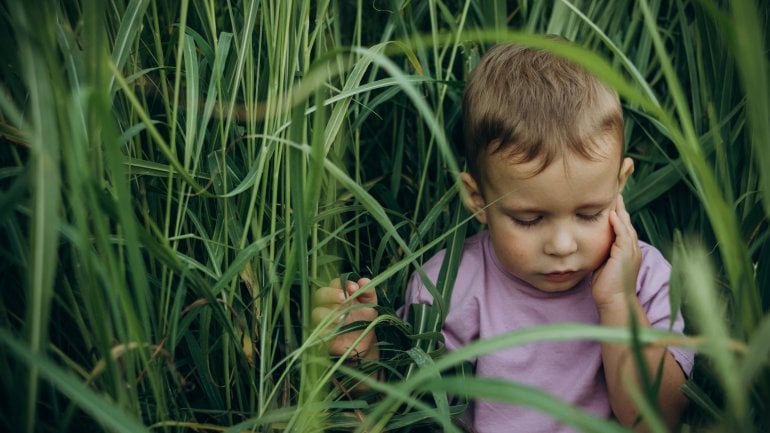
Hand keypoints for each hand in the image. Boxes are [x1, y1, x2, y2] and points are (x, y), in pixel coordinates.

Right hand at [311, 277, 378, 360]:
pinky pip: (318, 331)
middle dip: (331, 294)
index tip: (354, 288)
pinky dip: (326, 329)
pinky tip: (336, 330)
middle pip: (320, 294)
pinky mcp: (323, 334)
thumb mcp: (371, 305)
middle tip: (344, 298)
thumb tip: (364, 281)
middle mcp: (329, 304)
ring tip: (342, 319)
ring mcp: (324, 319)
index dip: (343, 283)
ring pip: (317, 312)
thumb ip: (368, 292)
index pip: (335, 283)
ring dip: (327, 314)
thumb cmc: (365, 319)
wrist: (365, 342)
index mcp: (340, 294)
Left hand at [591, 194, 641, 311]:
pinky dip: (618, 224)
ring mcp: (630, 251)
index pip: (622, 226)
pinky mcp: (625, 255)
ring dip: (620, 210)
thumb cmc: (606, 286)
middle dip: (619, 207)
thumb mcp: (603, 264)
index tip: (608, 200)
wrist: (614, 301)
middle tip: (613, 191)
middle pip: (626, 221)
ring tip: (614, 196)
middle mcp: (631, 248)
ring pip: (626, 225)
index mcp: (626, 249)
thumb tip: (589, 242)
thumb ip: (601, 251)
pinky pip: (623, 235)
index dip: (616, 213)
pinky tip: (612, 214)